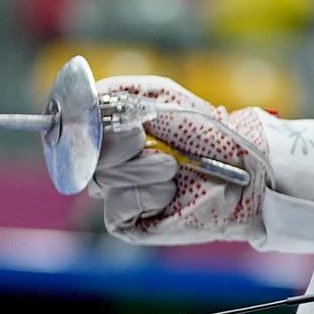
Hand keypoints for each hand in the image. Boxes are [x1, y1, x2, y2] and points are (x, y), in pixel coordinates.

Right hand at [89, 74, 267, 242]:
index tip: (122, 125)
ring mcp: (117, 191)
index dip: (87, 126)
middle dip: (121, 147)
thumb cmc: (205, 129)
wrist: (240, 167)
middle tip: (155, 145)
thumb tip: (83, 103)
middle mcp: (107, 160)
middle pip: (84, 156)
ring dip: (142, 171)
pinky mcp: (128, 221)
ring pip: (101, 181)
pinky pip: (116, 208)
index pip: (73, 127)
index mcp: (109, 129)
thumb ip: (117, 93)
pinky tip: (169, 192)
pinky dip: (145, 196)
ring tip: (172, 168)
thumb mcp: (161, 95)